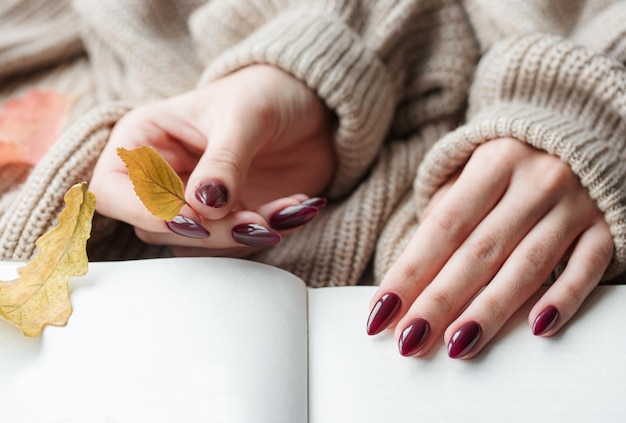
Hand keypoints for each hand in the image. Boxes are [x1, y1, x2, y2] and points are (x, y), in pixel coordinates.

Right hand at [90, 65, 334, 254]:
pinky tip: (294, 208)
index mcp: (144, 139)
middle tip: (257, 221)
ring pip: (195, 244)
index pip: (113, 190)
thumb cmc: (265, 94)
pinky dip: (264, 234)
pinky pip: (233, 244)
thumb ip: (224, 161)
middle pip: (157, 227)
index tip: (194, 219)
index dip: (146, 212)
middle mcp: (160, 176)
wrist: (308, 106)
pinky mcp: (225, 219)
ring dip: (240, 237)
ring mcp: (193, 202)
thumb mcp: (244, 116)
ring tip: (285, 210)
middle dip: (209, 231)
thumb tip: (204, 208)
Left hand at [367, 137, 612, 358]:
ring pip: (527, 266)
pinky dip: (564, 298)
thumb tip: (412, 277)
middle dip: (440, 301)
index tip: (382, 311)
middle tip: (409, 339)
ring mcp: (574, 206)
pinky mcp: (605, 228)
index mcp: (494, 163)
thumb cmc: (511, 166)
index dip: (410, 272)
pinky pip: (587, 268)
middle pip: (479, 252)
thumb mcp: (474, 172)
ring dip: (489, 310)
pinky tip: (538, 328)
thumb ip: (446, 215)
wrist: (579, 136)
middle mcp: (536, 181)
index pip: (443, 227)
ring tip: (457, 345)